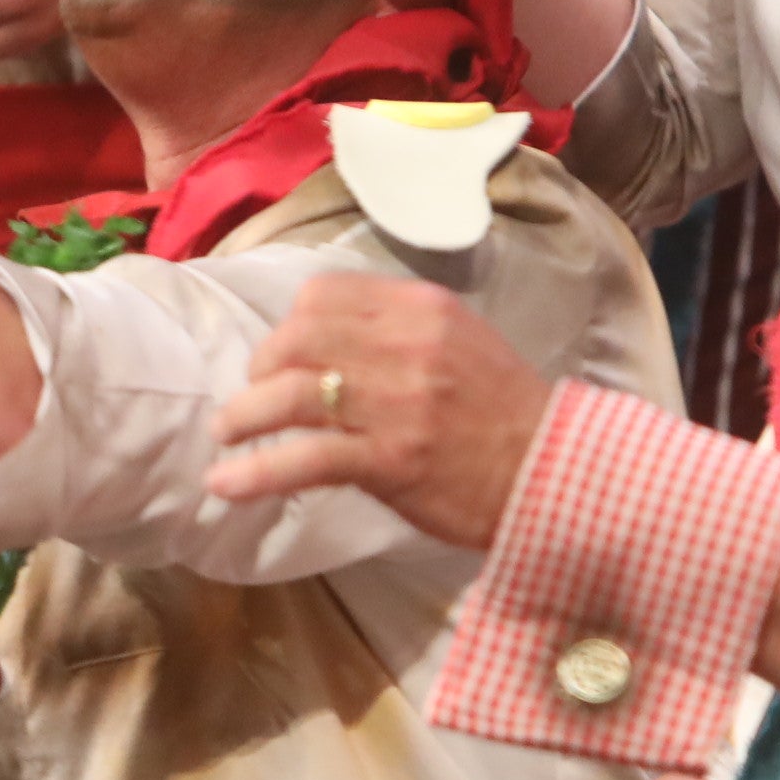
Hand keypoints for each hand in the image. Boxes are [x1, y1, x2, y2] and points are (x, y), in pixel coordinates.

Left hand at [202, 275, 557, 548]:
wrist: (554, 472)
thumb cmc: (503, 412)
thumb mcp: (459, 341)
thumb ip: (398, 329)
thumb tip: (328, 338)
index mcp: (421, 306)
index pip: (324, 294)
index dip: (289, 325)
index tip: (282, 354)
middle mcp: (406, 344)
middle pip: (296, 338)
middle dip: (260, 367)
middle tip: (250, 397)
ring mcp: (397, 403)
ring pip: (290, 394)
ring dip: (244, 416)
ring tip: (226, 434)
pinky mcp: (391, 460)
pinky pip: (305, 459)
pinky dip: (256, 473)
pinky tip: (225, 484)